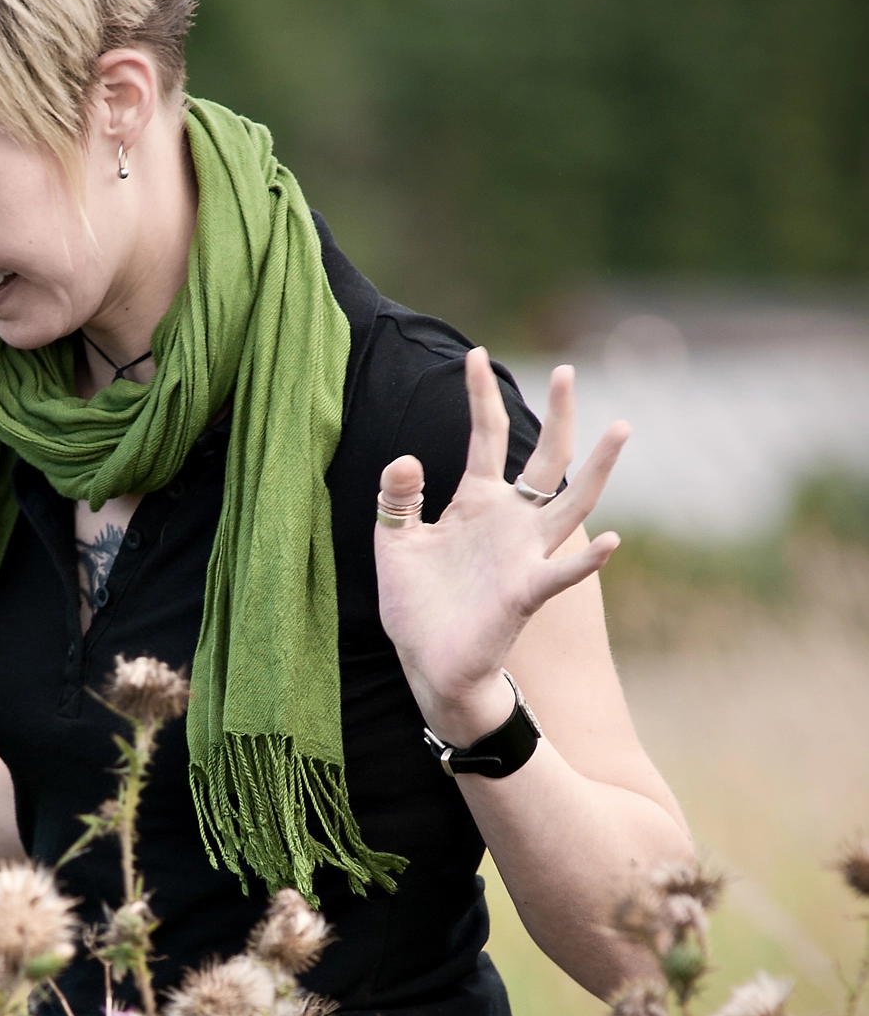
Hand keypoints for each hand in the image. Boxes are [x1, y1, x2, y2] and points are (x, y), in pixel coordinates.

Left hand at [374, 349, 627, 746]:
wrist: (429, 663)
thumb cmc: (417, 605)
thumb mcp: (395, 542)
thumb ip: (398, 499)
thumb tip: (407, 457)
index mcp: (476, 503)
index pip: (486, 437)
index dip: (481, 397)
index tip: (474, 352)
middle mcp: (509, 521)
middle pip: (544, 457)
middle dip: (558, 415)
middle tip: (568, 370)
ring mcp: (523, 554)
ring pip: (571, 503)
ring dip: (597, 468)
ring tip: (620, 427)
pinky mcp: (525, 592)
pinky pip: (563, 572)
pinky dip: (587, 559)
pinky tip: (612, 540)